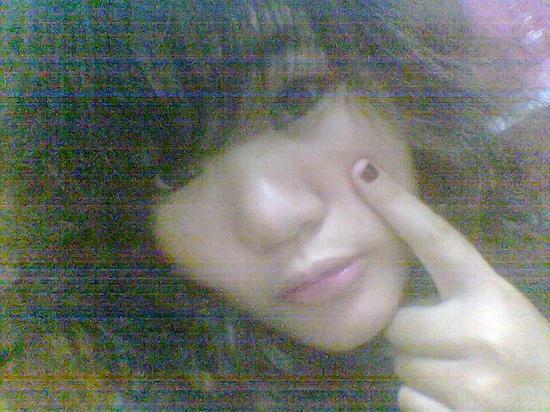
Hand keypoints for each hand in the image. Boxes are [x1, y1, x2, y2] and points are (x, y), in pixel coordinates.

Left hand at [351, 159, 549, 410]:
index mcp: (493, 296)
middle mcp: (483, 332)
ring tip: (462, 378)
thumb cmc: (527, 358)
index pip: (436, 239)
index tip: (362, 172)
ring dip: (420, 371)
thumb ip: (458, 297)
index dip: (396, 204)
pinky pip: (405, 399)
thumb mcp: (501, 314)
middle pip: (397, 325)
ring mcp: (473, 382)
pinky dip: (424, 403)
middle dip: (413, 337)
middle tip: (451, 349)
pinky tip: (459, 404)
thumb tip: (396, 296)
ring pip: (399, 365)